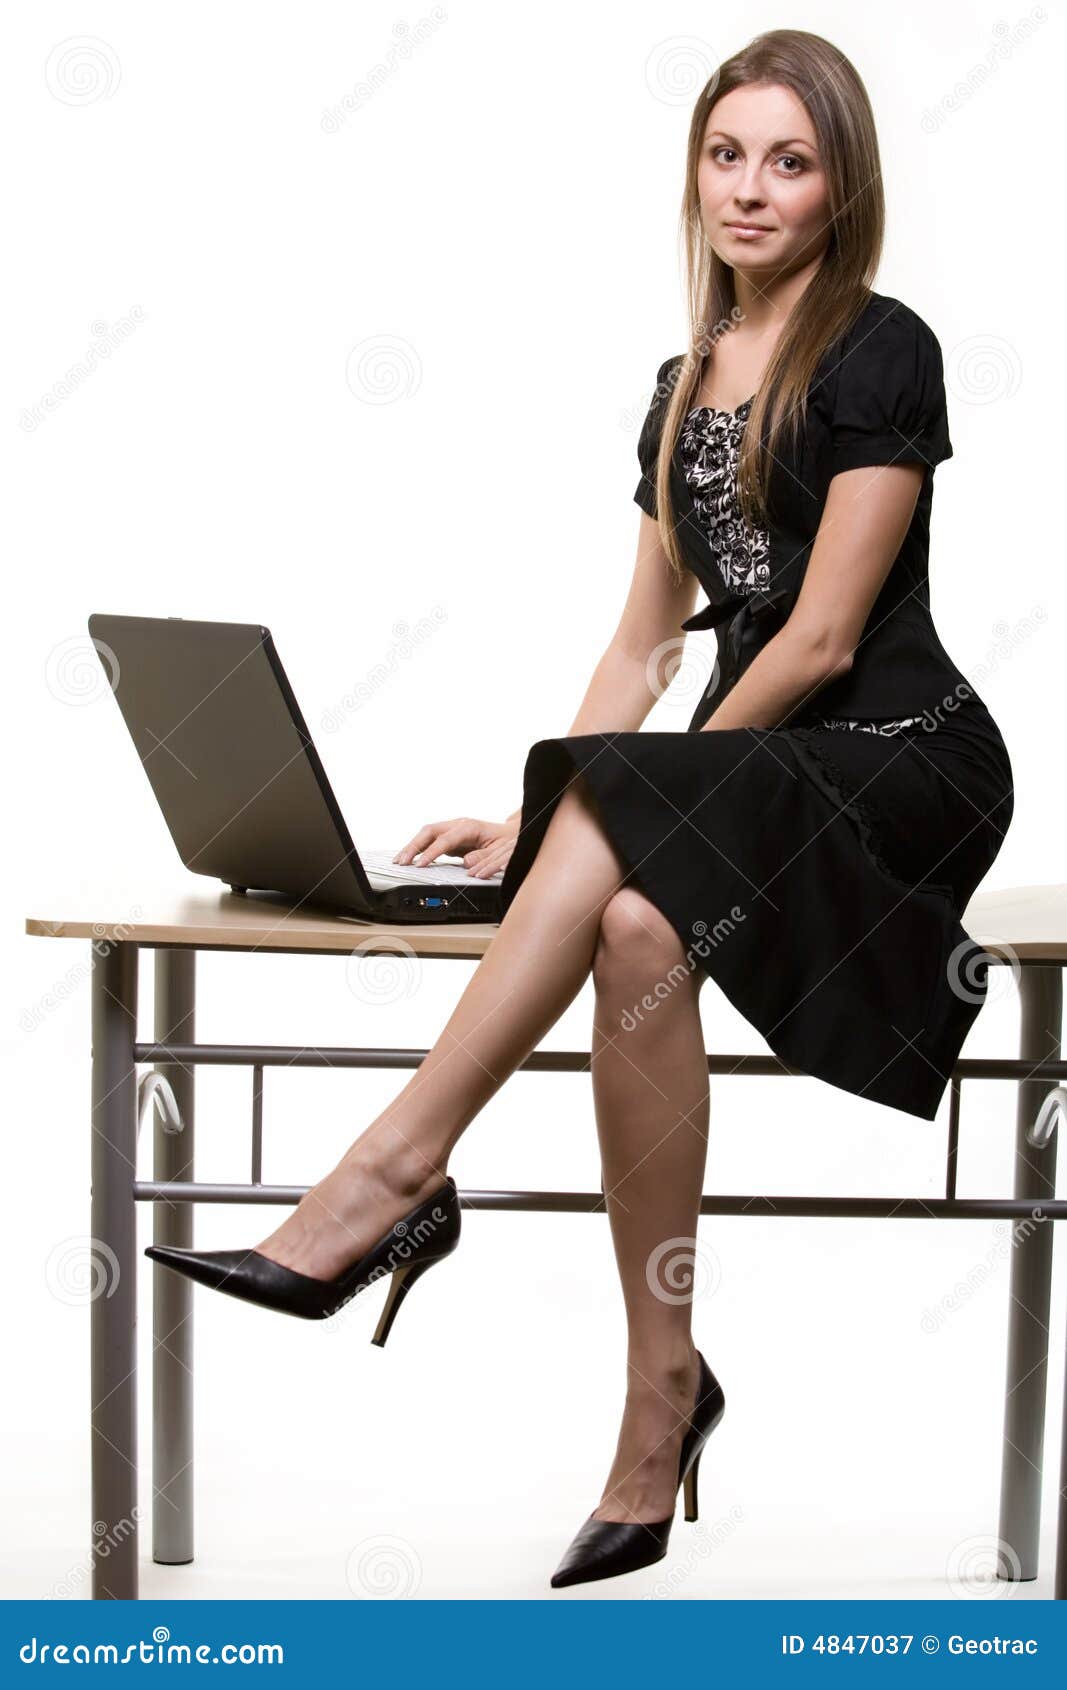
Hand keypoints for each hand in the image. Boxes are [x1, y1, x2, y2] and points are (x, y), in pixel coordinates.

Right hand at [392, 815, 520, 878]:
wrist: (511, 834)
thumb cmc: (507, 841)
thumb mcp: (500, 850)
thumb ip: (484, 857)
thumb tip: (467, 863)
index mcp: (469, 826)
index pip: (444, 839)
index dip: (431, 852)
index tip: (420, 864)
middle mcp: (457, 825)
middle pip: (429, 831)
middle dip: (413, 846)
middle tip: (401, 862)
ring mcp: (452, 830)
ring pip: (426, 835)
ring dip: (412, 847)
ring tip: (399, 861)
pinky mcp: (450, 838)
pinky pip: (430, 842)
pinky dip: (419, 850)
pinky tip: (410, 860)